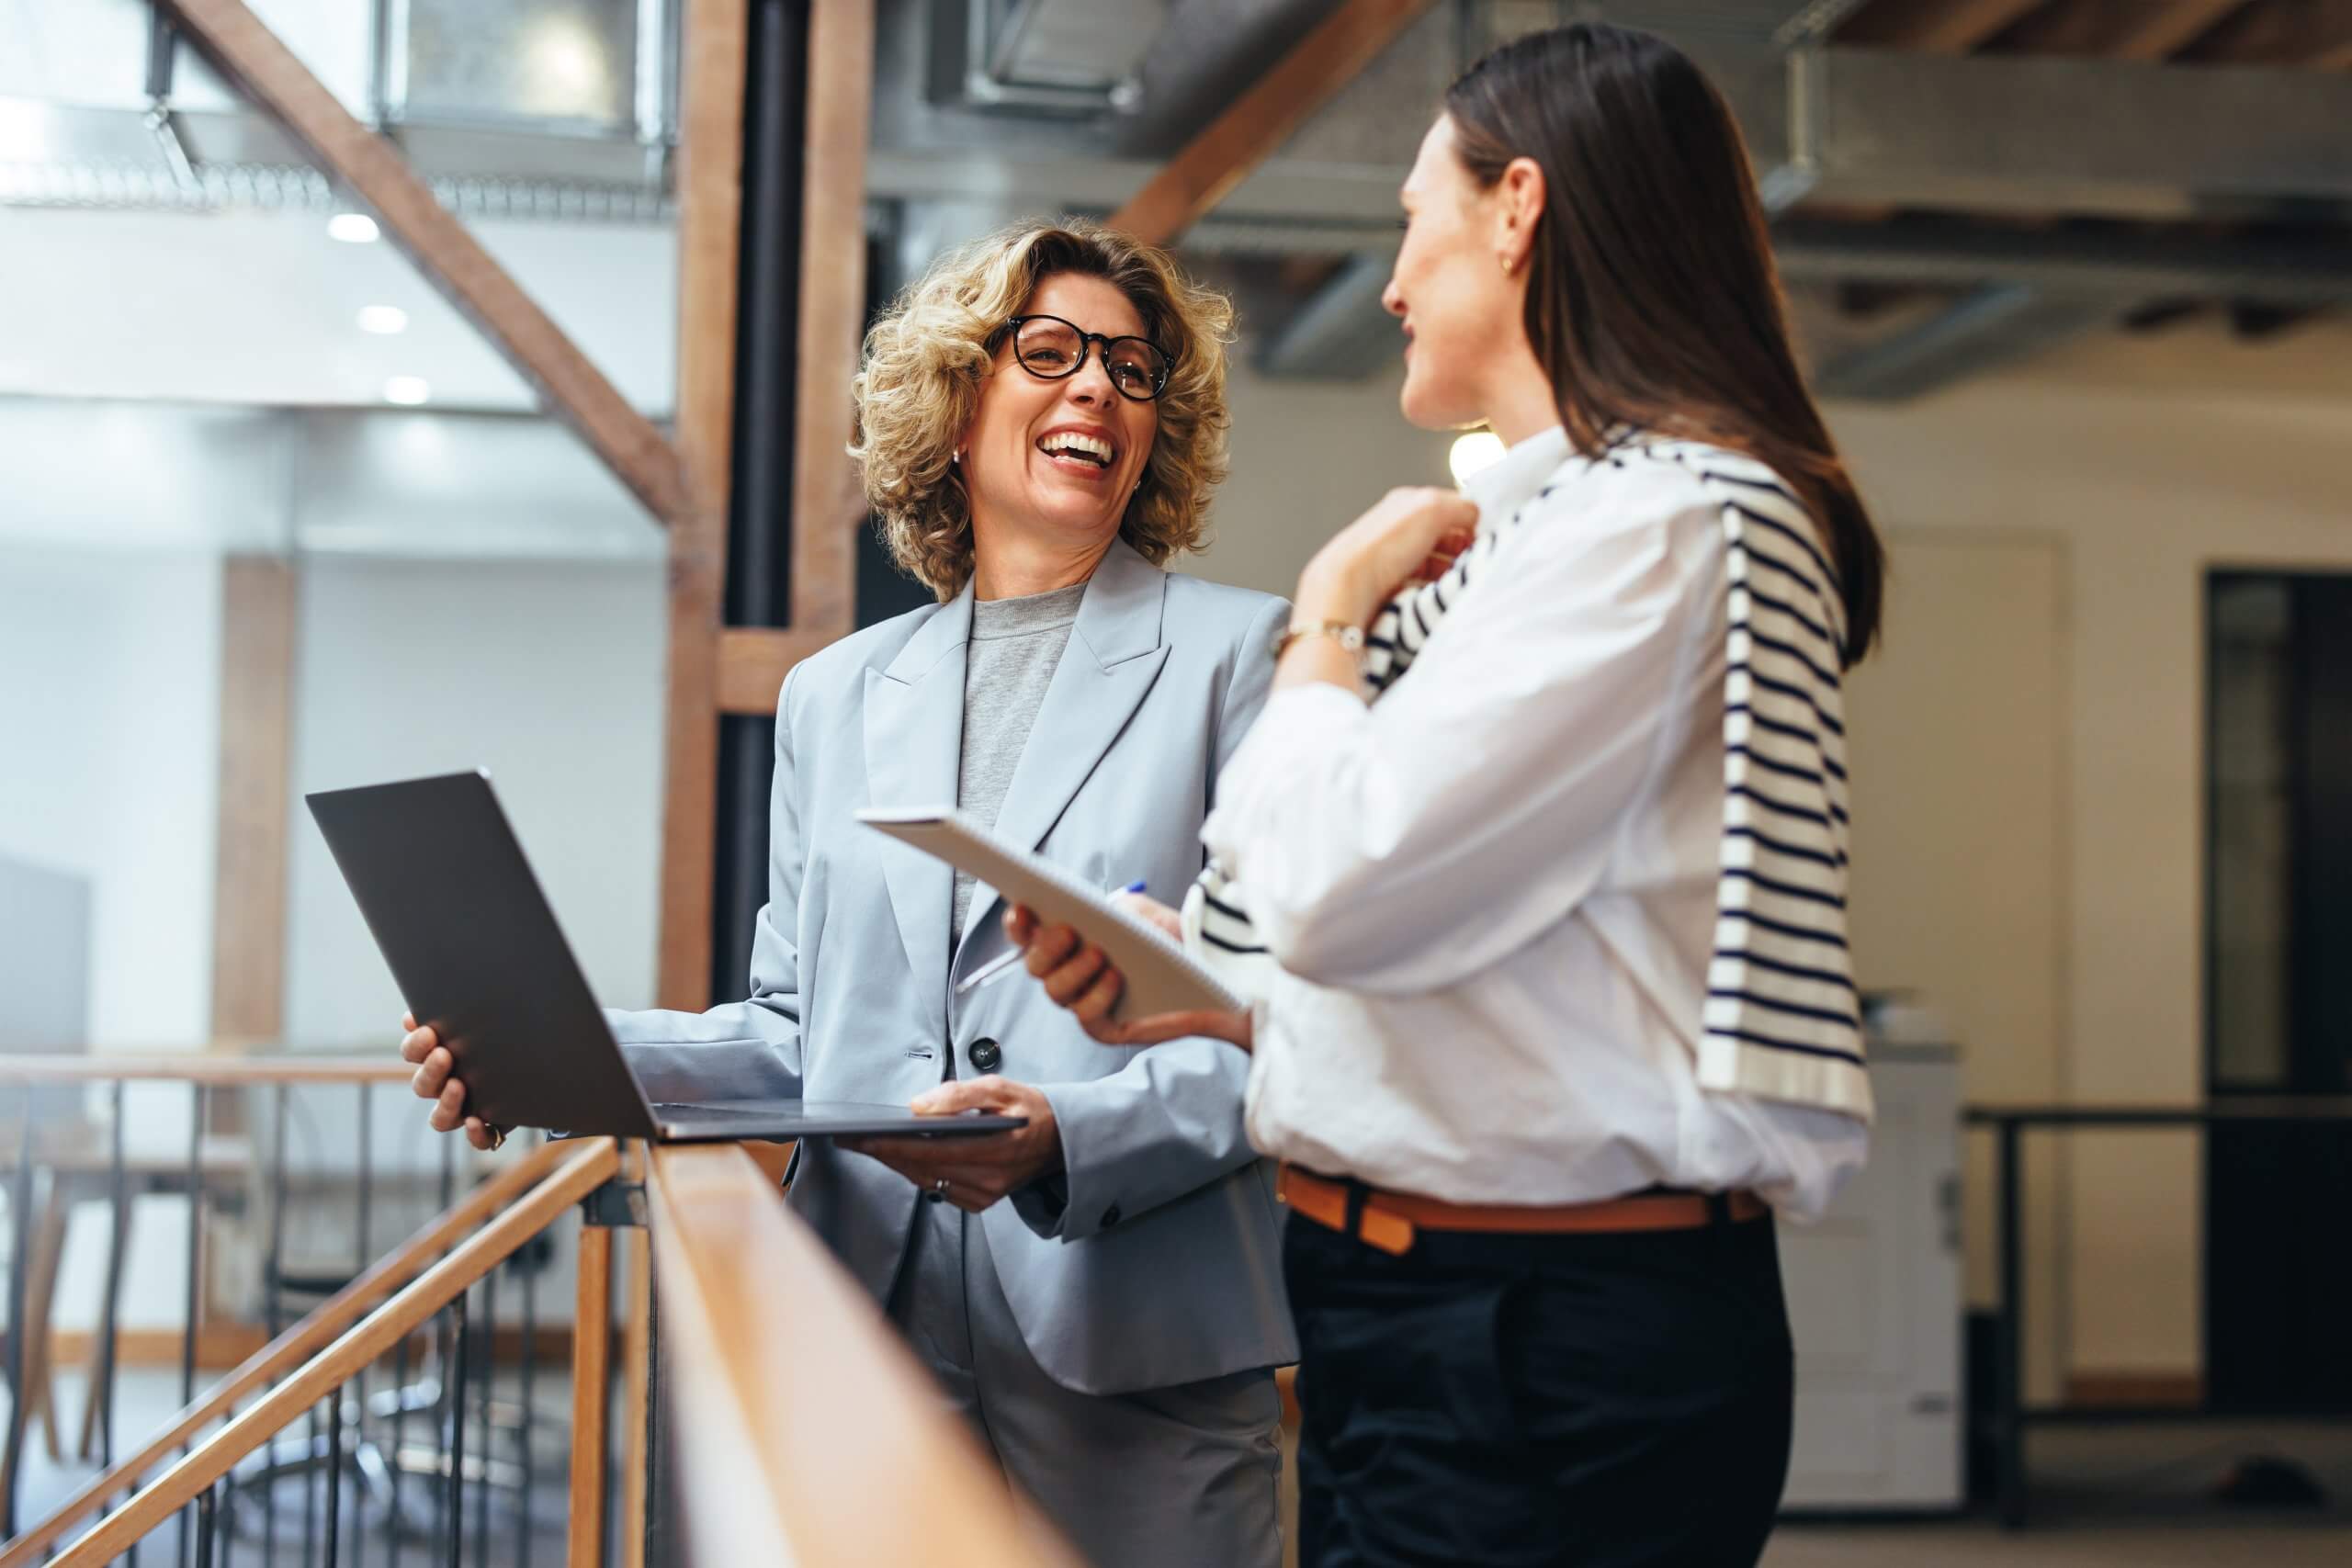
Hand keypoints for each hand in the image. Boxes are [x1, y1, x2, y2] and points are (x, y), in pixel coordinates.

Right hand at [399, 1012, 499, 1150]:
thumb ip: (456, 1013)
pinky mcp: (491, 1127)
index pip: (413, 1053)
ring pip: (441, 1119)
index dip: (415, 1046)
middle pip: (422, 1086)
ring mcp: (467, 1109)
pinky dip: (475, 1134)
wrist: (548, 1064)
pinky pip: (479, 1140)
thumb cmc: (507, 1033)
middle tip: (444, 1054)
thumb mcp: (486, 1018)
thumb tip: (413, 1014)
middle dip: (430, 1070)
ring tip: (458, 1085)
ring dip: (445, 1103)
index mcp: (439, 1057)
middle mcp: (446, 1086)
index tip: (428, 1032)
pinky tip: (476, 1121)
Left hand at [838, 1077, 1062, 1212]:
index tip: (858, 1137)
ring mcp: (985, 1195)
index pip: (928, 1150)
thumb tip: (917, 1107)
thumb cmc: (1030, 1109)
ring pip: (927, 1180)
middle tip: (851, 1139)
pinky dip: (919, 1171)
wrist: (1062, 1141)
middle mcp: (989, 1179)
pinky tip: (905, 1156)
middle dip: (884, 1153)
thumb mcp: (1001, 1087)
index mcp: (995, 1149)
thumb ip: (959, 1095)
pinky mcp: (982, 1202)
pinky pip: (939, 1188)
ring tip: (870, 1144)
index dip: (889, 1145)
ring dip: (898, 1163)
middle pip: (921, 1168)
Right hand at [1004, 904, 1253, 1050]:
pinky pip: (1085, 1016)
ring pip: (1055, 992)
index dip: (1019, 923)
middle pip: (1035, 966)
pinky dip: (1096, 996)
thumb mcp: (1141, 913)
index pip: (1029, 934)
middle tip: (1069, 931)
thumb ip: (1109, 907)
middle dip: (1047, 947)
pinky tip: (1115, 978)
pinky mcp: (1104, 1028)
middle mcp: (1071, 972)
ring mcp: (1084, 1001)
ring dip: (1073, 971)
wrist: (1215, 978)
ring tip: (1100, 954)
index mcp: (1071, 941)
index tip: (1024, 907)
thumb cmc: (1176, 942)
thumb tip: (1084, 911)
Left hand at [1295, 486, 1479, 628]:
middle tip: (1474, 561)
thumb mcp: (1433, 509)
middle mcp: (1398, 527)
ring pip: (1435, 562)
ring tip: (1457, 581)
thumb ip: (1462, 506)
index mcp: (1407, 502)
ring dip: (1450, 571)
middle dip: (1462, 548)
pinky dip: (1434, 588)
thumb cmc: (1384, 545)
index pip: (1451, 507)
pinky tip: (1439, 594)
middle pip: (1444, 536)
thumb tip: (1477, 515)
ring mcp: (1393, 557)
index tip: (1484, 538)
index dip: (1471, 521)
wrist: (1347, 585)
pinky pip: (1422, 584)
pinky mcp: (1389, 584)